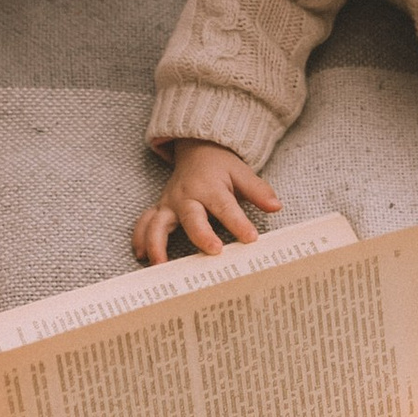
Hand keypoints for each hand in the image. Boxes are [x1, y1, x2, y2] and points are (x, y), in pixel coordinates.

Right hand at [131, 145, 280, 264]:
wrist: (197, 151)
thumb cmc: (221, 167)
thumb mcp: (242, 173)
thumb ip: (258, 190)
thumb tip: (276, 206)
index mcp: (210, 187)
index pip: (225, 207)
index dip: (238, 223)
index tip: (251, 239)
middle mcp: (186, 196)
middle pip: (191, 217)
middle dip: (201, 234)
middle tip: (214, 252)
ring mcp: (169, 204)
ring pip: (158, 222)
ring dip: (157, 243)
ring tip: (161, 265)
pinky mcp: (160, 209)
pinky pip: (145, 223)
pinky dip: (140, 238)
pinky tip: (142, 256)